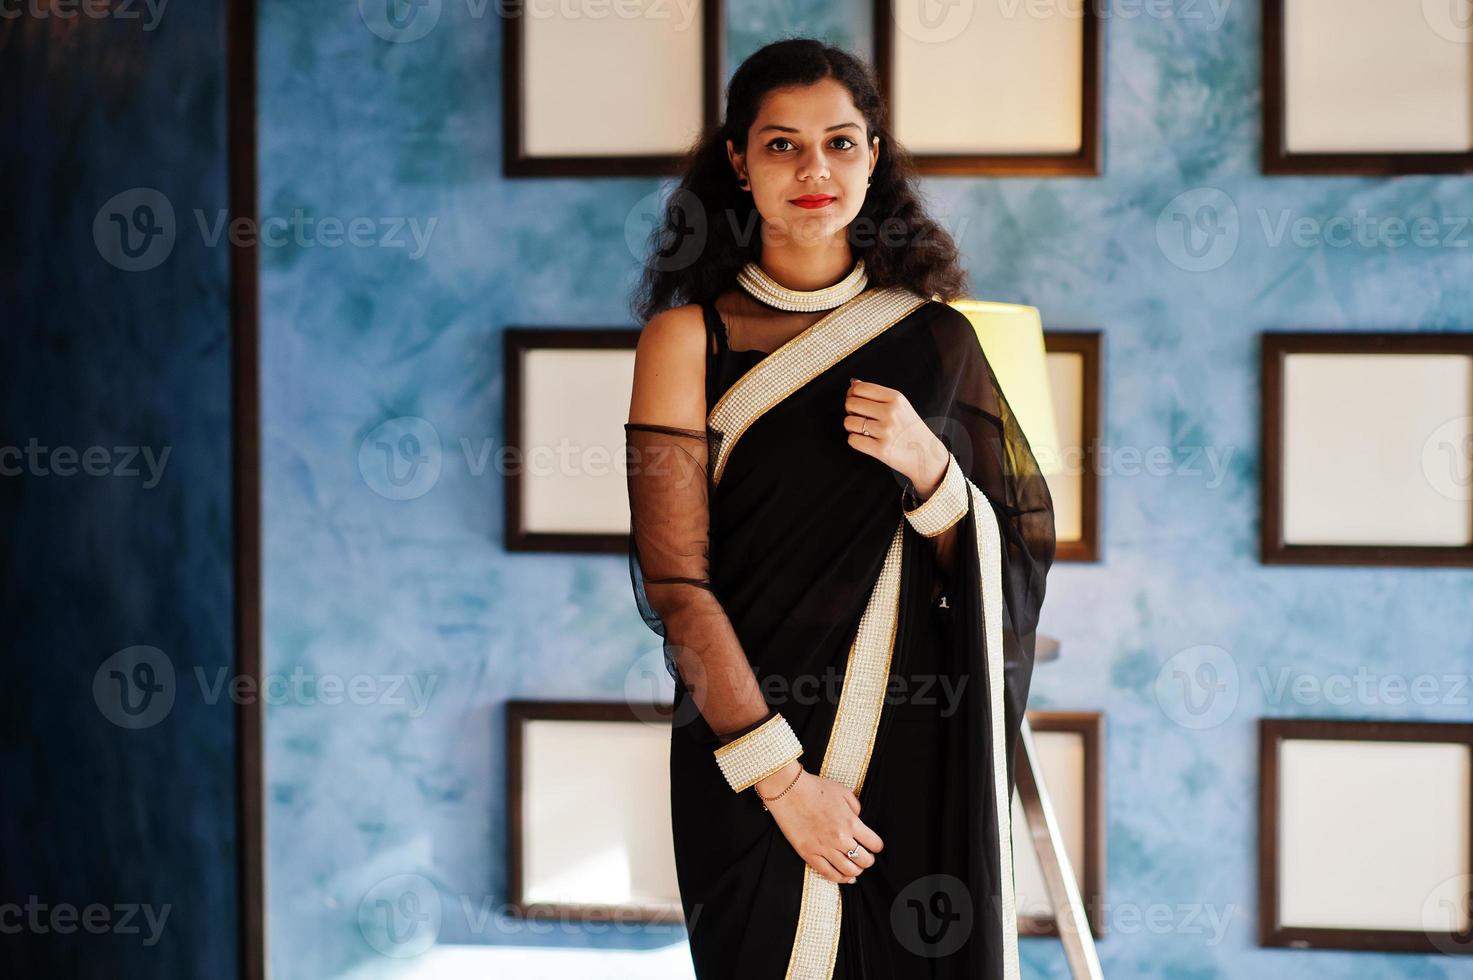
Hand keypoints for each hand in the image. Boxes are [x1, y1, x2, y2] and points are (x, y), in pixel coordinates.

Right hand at [758, 761, 884, 884]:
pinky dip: (839, 878)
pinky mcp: (808, 853)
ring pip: (848, 870)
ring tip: (856, 868)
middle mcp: (840, 838)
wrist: (789, 790)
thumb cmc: (814, 788)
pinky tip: (844, 877)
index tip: (874, 846)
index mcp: (851, 822)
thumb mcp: (843, 792)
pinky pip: (827, 873)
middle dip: (868, 860)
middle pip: (864, 860)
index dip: (876, 846)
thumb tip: (859, 818)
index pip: (874, 844)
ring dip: (856, 871)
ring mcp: (824, 848)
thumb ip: (856, 807)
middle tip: (866, 857)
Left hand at [844, 378, 948, 496]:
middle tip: (860, 417)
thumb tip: (853, 383)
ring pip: (849, 422)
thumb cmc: (910, 428)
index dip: (853, 394)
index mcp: (895, 398)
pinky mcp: (881, 449)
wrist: (927, 454)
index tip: (858, 401)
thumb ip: (877, 394)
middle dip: (851, 410)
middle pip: (851, 403)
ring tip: (863, 430)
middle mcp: (890, 413)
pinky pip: (853, 440)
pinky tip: (866, 440)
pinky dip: (855, 440)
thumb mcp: (900, 405)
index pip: (860, 388)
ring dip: (852, 427)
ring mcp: (885, 431)